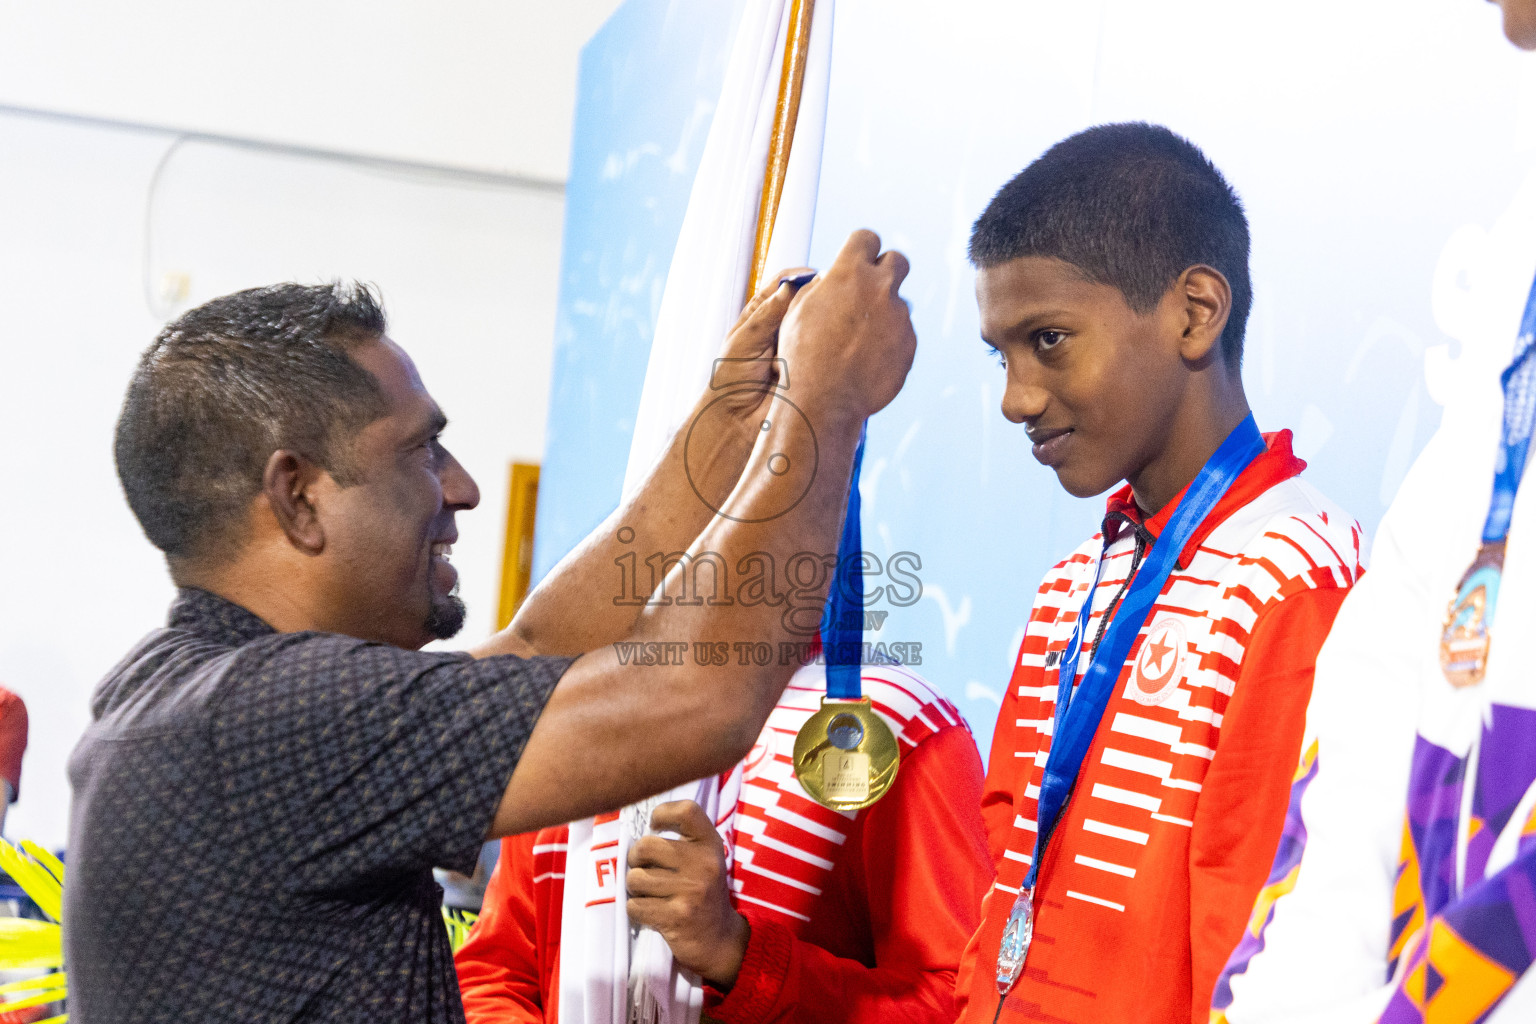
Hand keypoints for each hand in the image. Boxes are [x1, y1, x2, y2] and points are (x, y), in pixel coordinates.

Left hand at [626, 800, 749, 987]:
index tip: (654, 826)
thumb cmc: (703, 893)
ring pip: (635, 878)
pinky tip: (651, 912)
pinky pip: (635, 905)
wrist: (719, 940)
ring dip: (635, 889)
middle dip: (635, 859)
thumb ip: (682, 841)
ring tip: (649, 894)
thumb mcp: (704, 860)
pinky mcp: (677, 916)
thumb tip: (637, 832)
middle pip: (646, 846)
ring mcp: (691, 890)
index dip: (663, 813)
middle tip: (644, 869)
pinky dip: (636, 910)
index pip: (686, 810)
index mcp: (710, 845)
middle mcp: (704, 864)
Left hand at [710, 267, 814, 416]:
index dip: (800, 277)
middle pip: (807, 301)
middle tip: (824, 300)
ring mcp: (800, 345)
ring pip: (820, 323)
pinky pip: (825, 350)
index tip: (815, 277)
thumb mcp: (744, 340)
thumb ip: (767, 313)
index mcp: (762, 314)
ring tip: (819, 329)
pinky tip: (824, 350)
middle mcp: (784, 327)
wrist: (738, 421)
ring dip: (821, 325)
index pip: (785, 284)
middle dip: (817, 299)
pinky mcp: (813, 366)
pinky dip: (825, 348)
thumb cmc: (731, 381)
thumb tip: (790, 286)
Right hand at [778, 230, 915, 421]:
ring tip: (859, 341)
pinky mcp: (910, 343)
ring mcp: (899, 316)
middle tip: (870, 290)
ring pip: (898, 304)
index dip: (861, 249)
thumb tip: (832, 278)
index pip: (866, 238)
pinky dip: (890, 342)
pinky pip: (903, 334)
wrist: (823, 401)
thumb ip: (823, 286)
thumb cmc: (802, 357)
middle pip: (898, 260)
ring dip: (884, 314)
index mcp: (849, 272)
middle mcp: (880, 288)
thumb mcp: (799, 310)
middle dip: (886, 271)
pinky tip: (868, 360)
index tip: (858, 260)